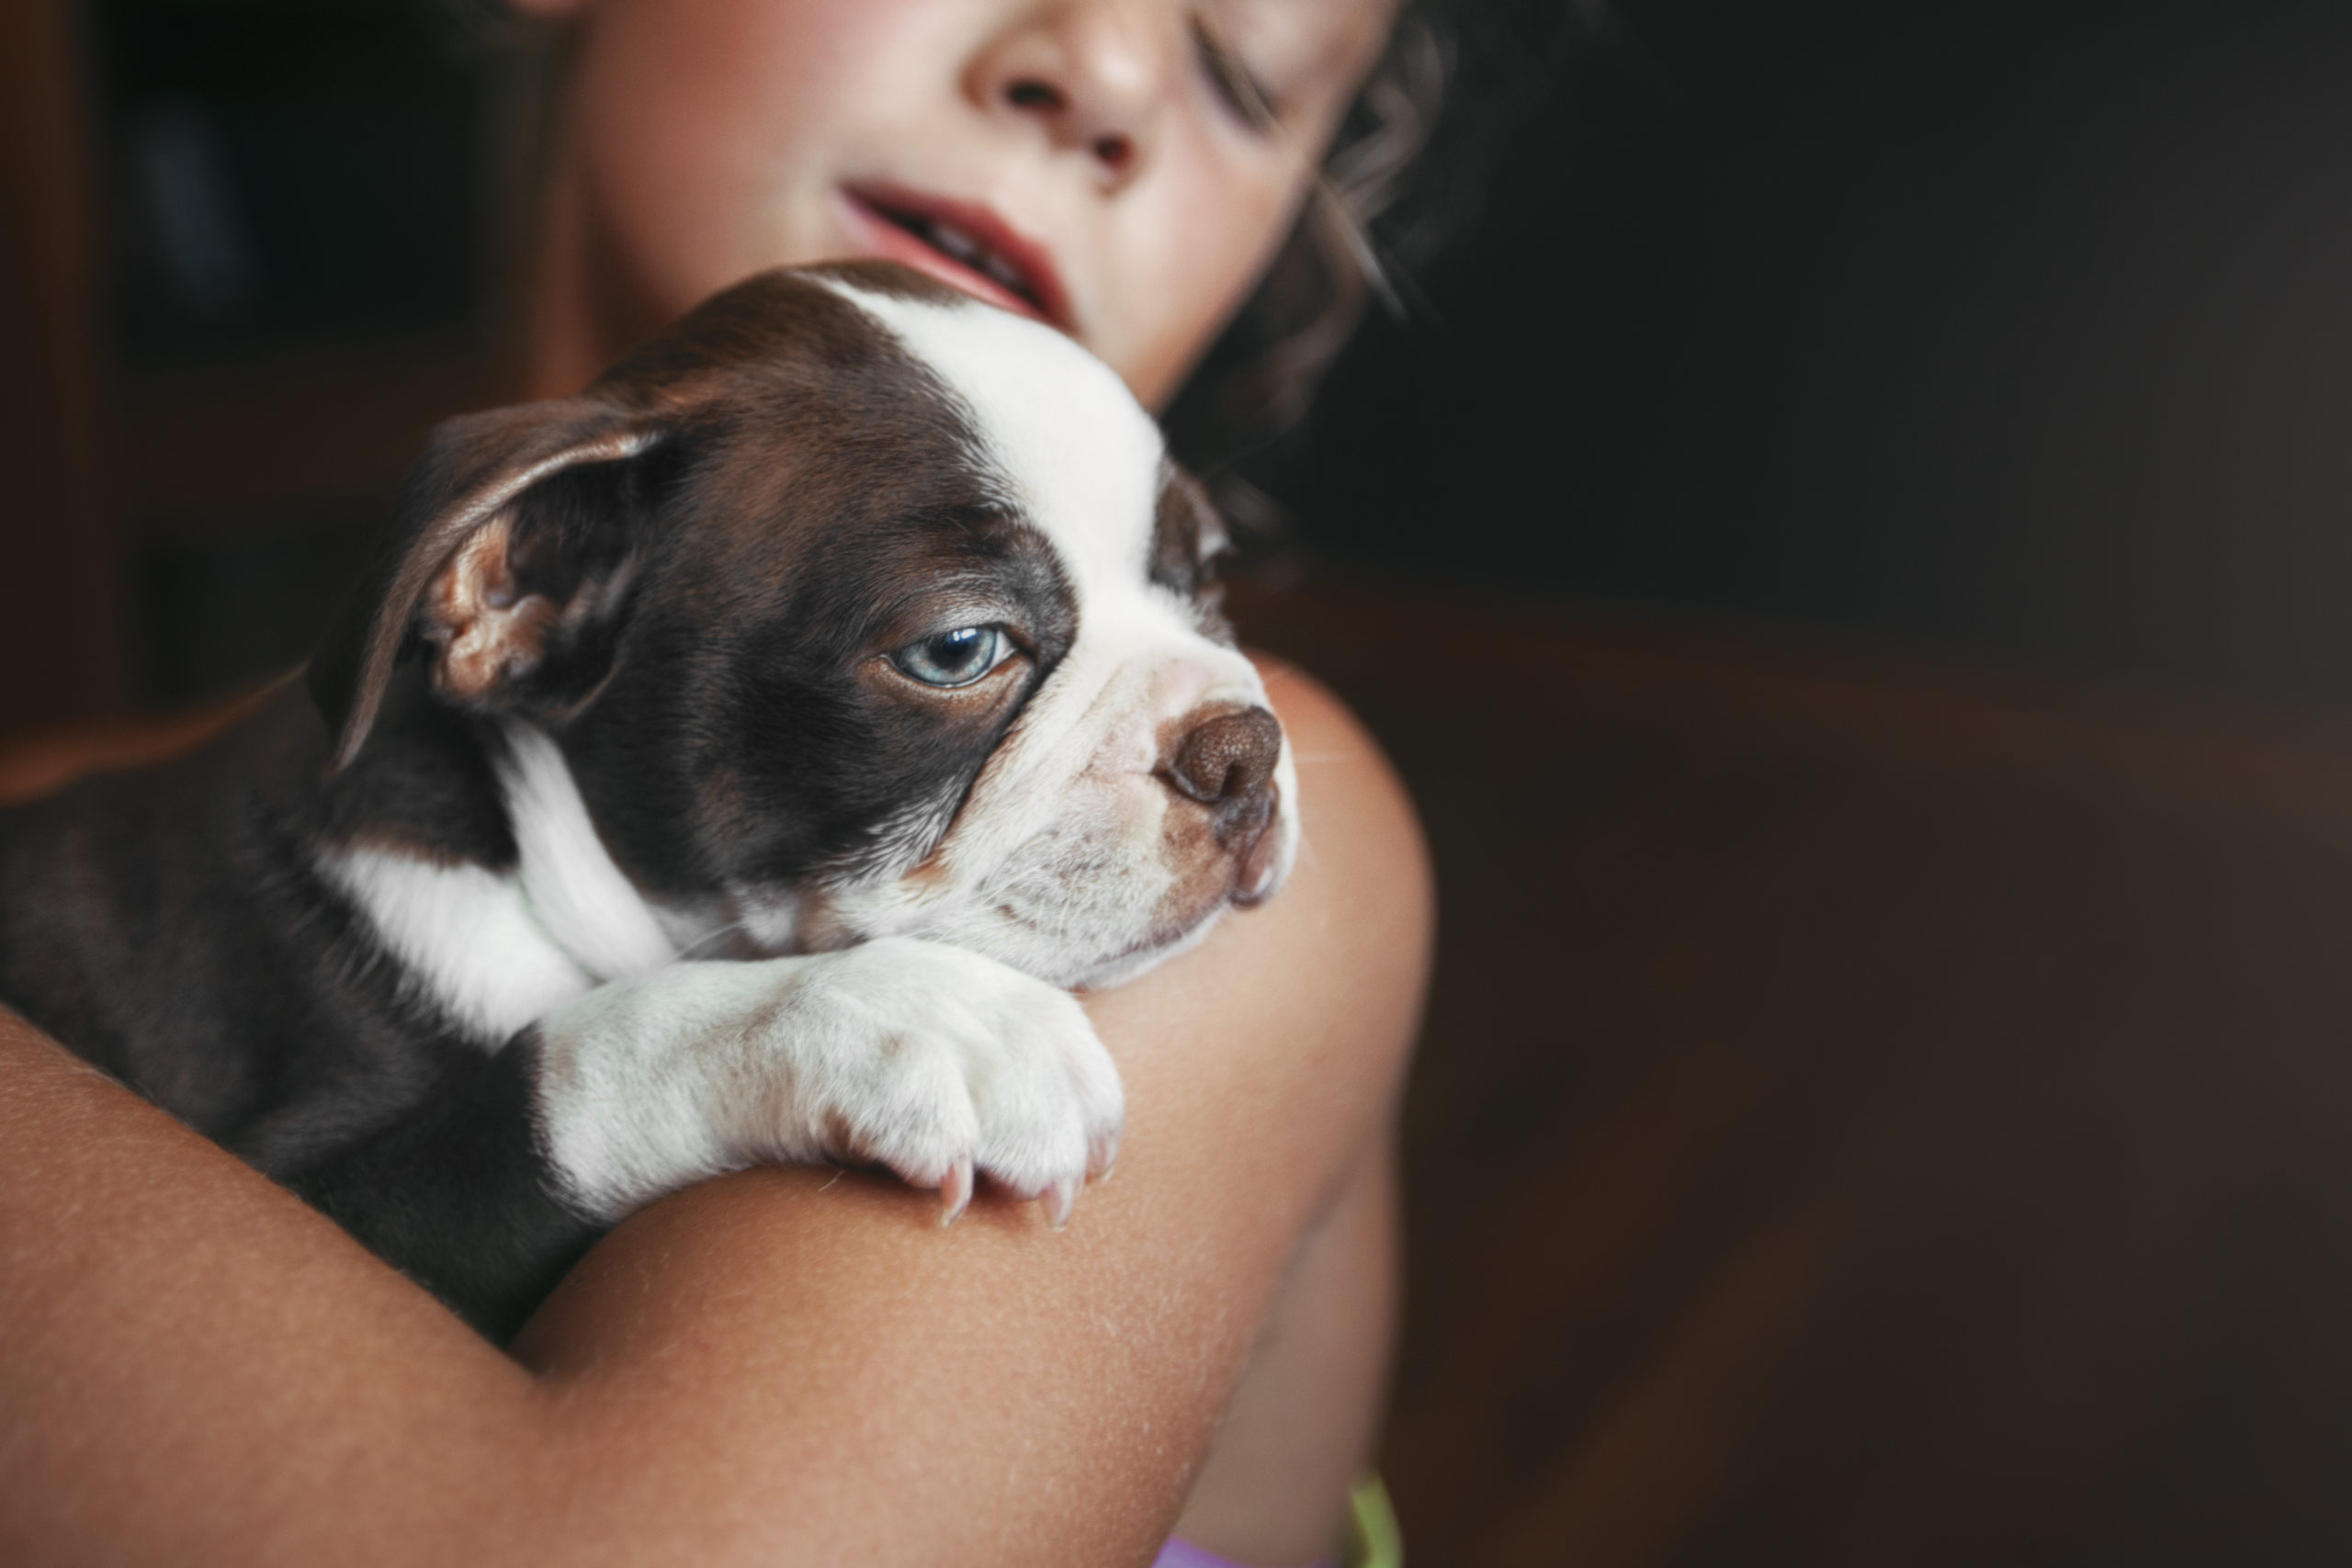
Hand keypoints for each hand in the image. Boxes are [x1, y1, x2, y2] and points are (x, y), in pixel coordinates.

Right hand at [531, 938, 1124, 1227]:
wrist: (622, 1084)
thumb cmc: (769, 1102)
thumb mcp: (880, 1086)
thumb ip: (961, 1102)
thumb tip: (1059, 1174)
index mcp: (934, 982)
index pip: (1048, 1020)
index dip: (1090, 1091)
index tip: (1101, 1163)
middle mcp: (900, 984)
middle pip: (1023, 1041)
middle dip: (1058, 1123)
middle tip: (1057, 1200)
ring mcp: (842, 1013)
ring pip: (971, 1060)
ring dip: (1016, 1133)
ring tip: (1027, 1198)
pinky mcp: (786, 1054)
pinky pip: (884, 1086)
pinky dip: (930, 1137)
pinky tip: (940, 1192)